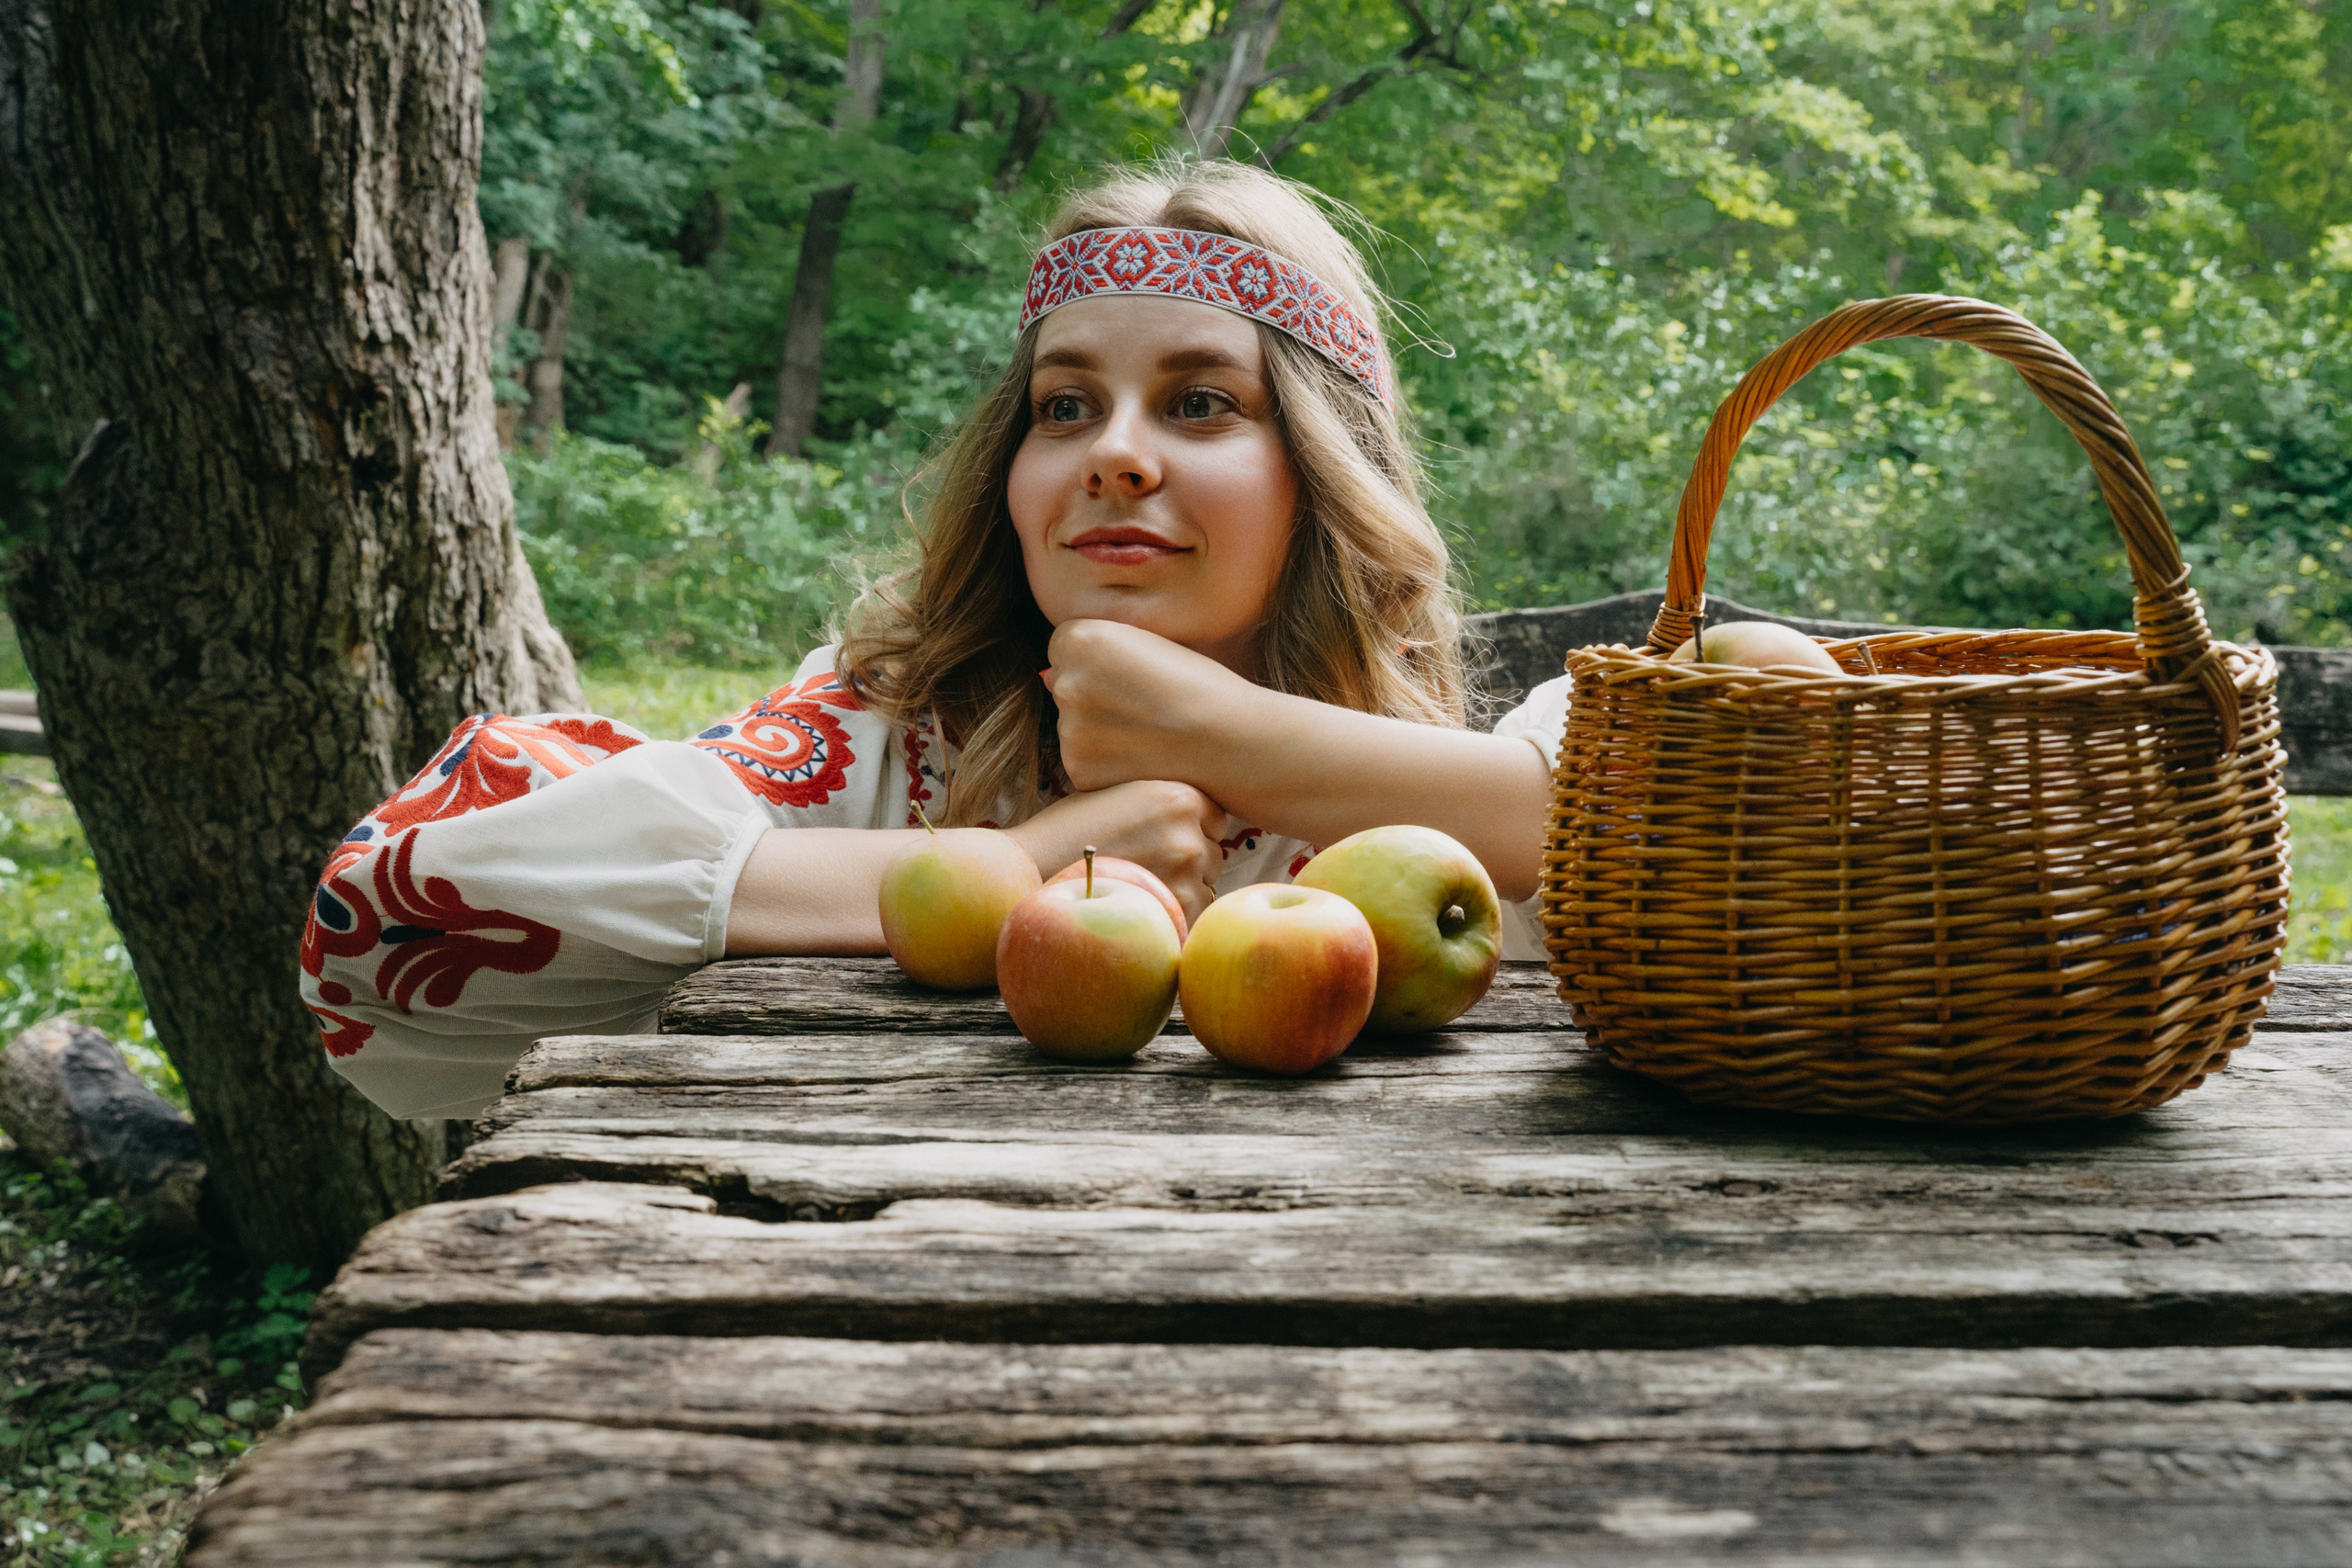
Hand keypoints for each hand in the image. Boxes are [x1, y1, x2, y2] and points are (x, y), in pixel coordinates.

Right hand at [1005, 778, 1227, 924]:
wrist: (1030, 869)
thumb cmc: (1066, 830)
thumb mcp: (1117, 793)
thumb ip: (1157, 801)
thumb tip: (1188, 817)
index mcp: (1179, 796)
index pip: (1213, 818)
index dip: (1189, 830)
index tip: (1162, 840)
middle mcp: (1190, 832)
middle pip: (1211, 853)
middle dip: (1187, 862)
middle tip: (1146, 868)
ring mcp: (1185, 875)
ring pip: (1205, 887)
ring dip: (1181, 891)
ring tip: (1138, 889)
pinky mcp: (1174, 911)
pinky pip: (1191, 917)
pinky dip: (1171, 917)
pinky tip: (1138, 909)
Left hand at [1041, 619, 1257, 793]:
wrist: (1233, 742)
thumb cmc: (1202, 687)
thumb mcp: (1151, 645)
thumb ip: (1101, 650)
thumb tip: (1047, 675)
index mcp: (1082, 640)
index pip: (1064, 647)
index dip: (1100, 662)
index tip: (1132, 676)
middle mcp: (1066, 682)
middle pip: (1065, 686)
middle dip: (1095, 697)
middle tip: (1144, 708)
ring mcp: (1070, 731)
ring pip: (1074, 727)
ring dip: (1100, 733)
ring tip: (1149, 734)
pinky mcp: (1079, 771)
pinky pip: (1084, 763)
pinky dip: (1107, 765)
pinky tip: (1144, 759)